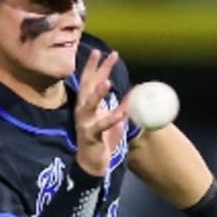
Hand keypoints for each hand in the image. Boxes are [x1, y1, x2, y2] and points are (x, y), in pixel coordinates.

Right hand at [74, 49, 127, 176]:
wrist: (92, 165)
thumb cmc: (102, 141)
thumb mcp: (112, 120)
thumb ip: (120, 106)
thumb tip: (134, 94)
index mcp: (87, 106)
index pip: (91, 81)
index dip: (97, 66)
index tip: (104, 52)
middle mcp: (83, 111)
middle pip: (88, 86)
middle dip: (96, 70)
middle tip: (105, 55)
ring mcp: (85, 123)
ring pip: (89, 105)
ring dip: (98, 93)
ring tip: (108, 82)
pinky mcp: (90, 136)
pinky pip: (101, 126)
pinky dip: (112, 118)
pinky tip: (122, 112)